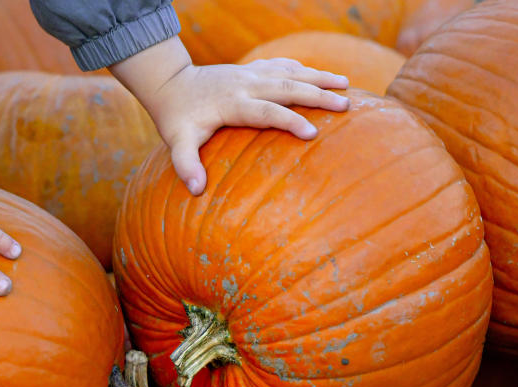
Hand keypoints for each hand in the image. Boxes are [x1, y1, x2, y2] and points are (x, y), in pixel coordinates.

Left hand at [110, 37, 349, 194]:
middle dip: (317, 95)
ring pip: (290, 72)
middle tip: (345, 105)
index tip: (311, 133)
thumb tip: (196, 190)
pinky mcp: (253, 69)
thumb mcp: (176, 142)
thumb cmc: (176, 118)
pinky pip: (283, 65)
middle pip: (286, 87)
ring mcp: (251, 73)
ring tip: (347, 85)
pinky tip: (323, 76)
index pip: (265, 112)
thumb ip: (185, 164)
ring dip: (319, 77)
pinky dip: (304, 69)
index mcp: (232, 103)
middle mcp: (245, 83)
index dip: (289, 121)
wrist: (171, 84)